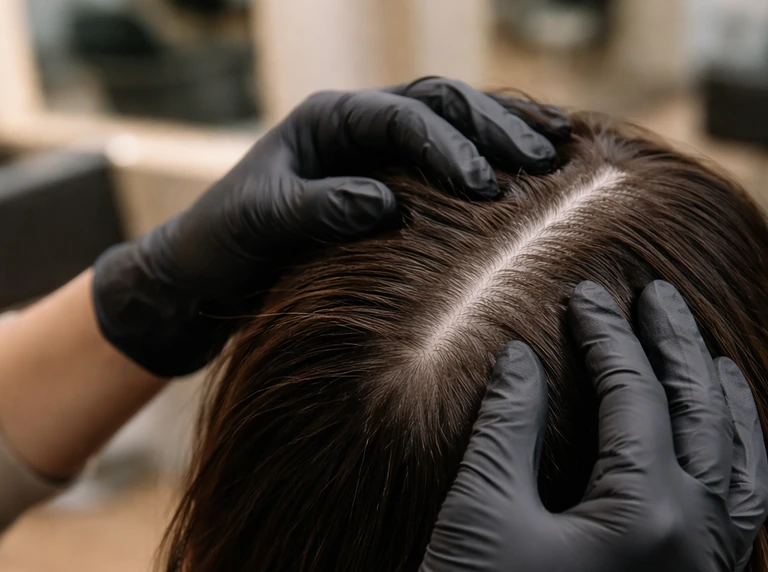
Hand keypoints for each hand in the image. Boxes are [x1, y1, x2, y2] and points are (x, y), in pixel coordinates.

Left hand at [92, 77, 569, 376]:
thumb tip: (385, 203)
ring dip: (506, 133)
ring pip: (456, 121)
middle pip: (442, 103)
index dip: (447, 146)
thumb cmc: (224, 245)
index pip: (401, 116)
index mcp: (328, 120)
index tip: (483, 189)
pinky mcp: (394, 180)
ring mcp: (379, 149)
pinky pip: (451, 157)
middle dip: (495, 129)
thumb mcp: (261, 224)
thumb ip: (317, 209)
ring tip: (561, 152)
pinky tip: (536, 169)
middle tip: (544, 163)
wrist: (206, 271)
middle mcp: (358, 123)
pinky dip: (492, 158)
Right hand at [324, 280, 767, 571]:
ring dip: (728, 405)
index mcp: (646, 520)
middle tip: (656, 294)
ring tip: (710, 356)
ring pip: (744, 471)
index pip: (638, 398)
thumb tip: (521, 356)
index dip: (607, 337)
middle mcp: (694, 549)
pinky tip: (719, 442)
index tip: (584, 294)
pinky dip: (738, 467)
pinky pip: (740, 519)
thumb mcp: (480, 508)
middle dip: (678, 348)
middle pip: (704, 420)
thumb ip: (510, 420)